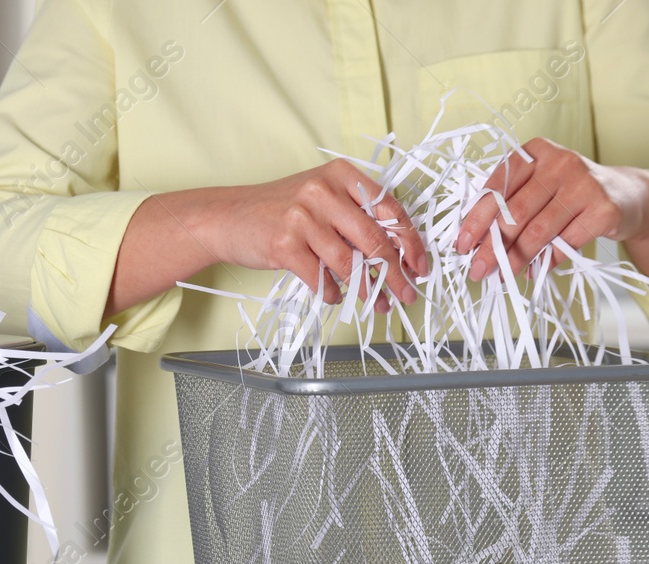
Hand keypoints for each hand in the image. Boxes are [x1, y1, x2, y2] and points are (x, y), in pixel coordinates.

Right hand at [198, 159, 428, 309]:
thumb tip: (398, 253)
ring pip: (349, 263)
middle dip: (396, 273)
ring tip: (377, 304)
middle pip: (374, 239)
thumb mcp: (321, 198)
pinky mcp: (285, 245)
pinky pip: (321, 278)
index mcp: (341, 175)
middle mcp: (323, 191)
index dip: (410, 241)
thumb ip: (356, 215)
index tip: (420, 266)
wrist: (228, 217)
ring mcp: (302, 217)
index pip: (389, 209)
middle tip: (407, 294)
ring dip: (367, 291)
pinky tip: (336, 296)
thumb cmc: (280, 211)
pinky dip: (333, 293)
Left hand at [454, 137, 648, 280]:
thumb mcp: (540, 186)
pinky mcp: (604, 209)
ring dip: (515, 260)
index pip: (497, 187)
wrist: (629, 195)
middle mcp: (560, 163)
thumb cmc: (571, 193)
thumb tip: (475, 241)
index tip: (461, 245)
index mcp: (536, 152)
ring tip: (499, 277)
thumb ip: (510, 203)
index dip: (476, 219)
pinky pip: (565, 244)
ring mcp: (585, 184)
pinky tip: (533, 272)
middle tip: (476, 270)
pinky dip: (546, 262)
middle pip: (515, 213)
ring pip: (538, 231)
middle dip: (491, 246)